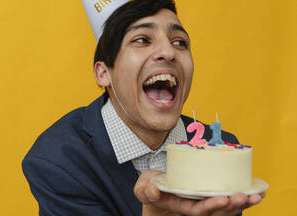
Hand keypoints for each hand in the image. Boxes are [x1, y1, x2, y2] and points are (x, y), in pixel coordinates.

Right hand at [134, 170, 264, 215]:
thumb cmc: (149, 188)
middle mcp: (193, 207)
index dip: (211, 206)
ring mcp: (202, 203)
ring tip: (257, 195)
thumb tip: (152, 191)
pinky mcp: (207, 196)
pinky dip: (241, 197)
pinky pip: (226, 199)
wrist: (155, 189)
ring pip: (224, 208)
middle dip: (232, 205)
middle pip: (216, 212)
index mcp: (179, 205)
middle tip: (245, 195)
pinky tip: (256, 192)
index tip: (223, 199)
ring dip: (241, 203)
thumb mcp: (142, 188)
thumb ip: (145, 190)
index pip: (198, 210)